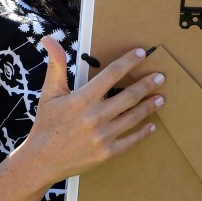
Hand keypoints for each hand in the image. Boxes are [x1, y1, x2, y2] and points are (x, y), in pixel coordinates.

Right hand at [21, 38, 164, 188]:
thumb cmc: (46, 124)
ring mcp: (102, 136)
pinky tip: (152, 126)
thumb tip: (49, 39)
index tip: (142, 53)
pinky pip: (130, 141)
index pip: (111, 74)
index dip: (128, 62)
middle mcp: (94, 117)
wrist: (40, 161)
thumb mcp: (49, 93)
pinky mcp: (106, 153)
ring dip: (149, 106)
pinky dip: (143, 133)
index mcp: (82, 99)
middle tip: (161, 77)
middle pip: (129, 96)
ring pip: (133, 117)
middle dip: (147, 84)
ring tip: (161, 98)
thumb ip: (56, 65)